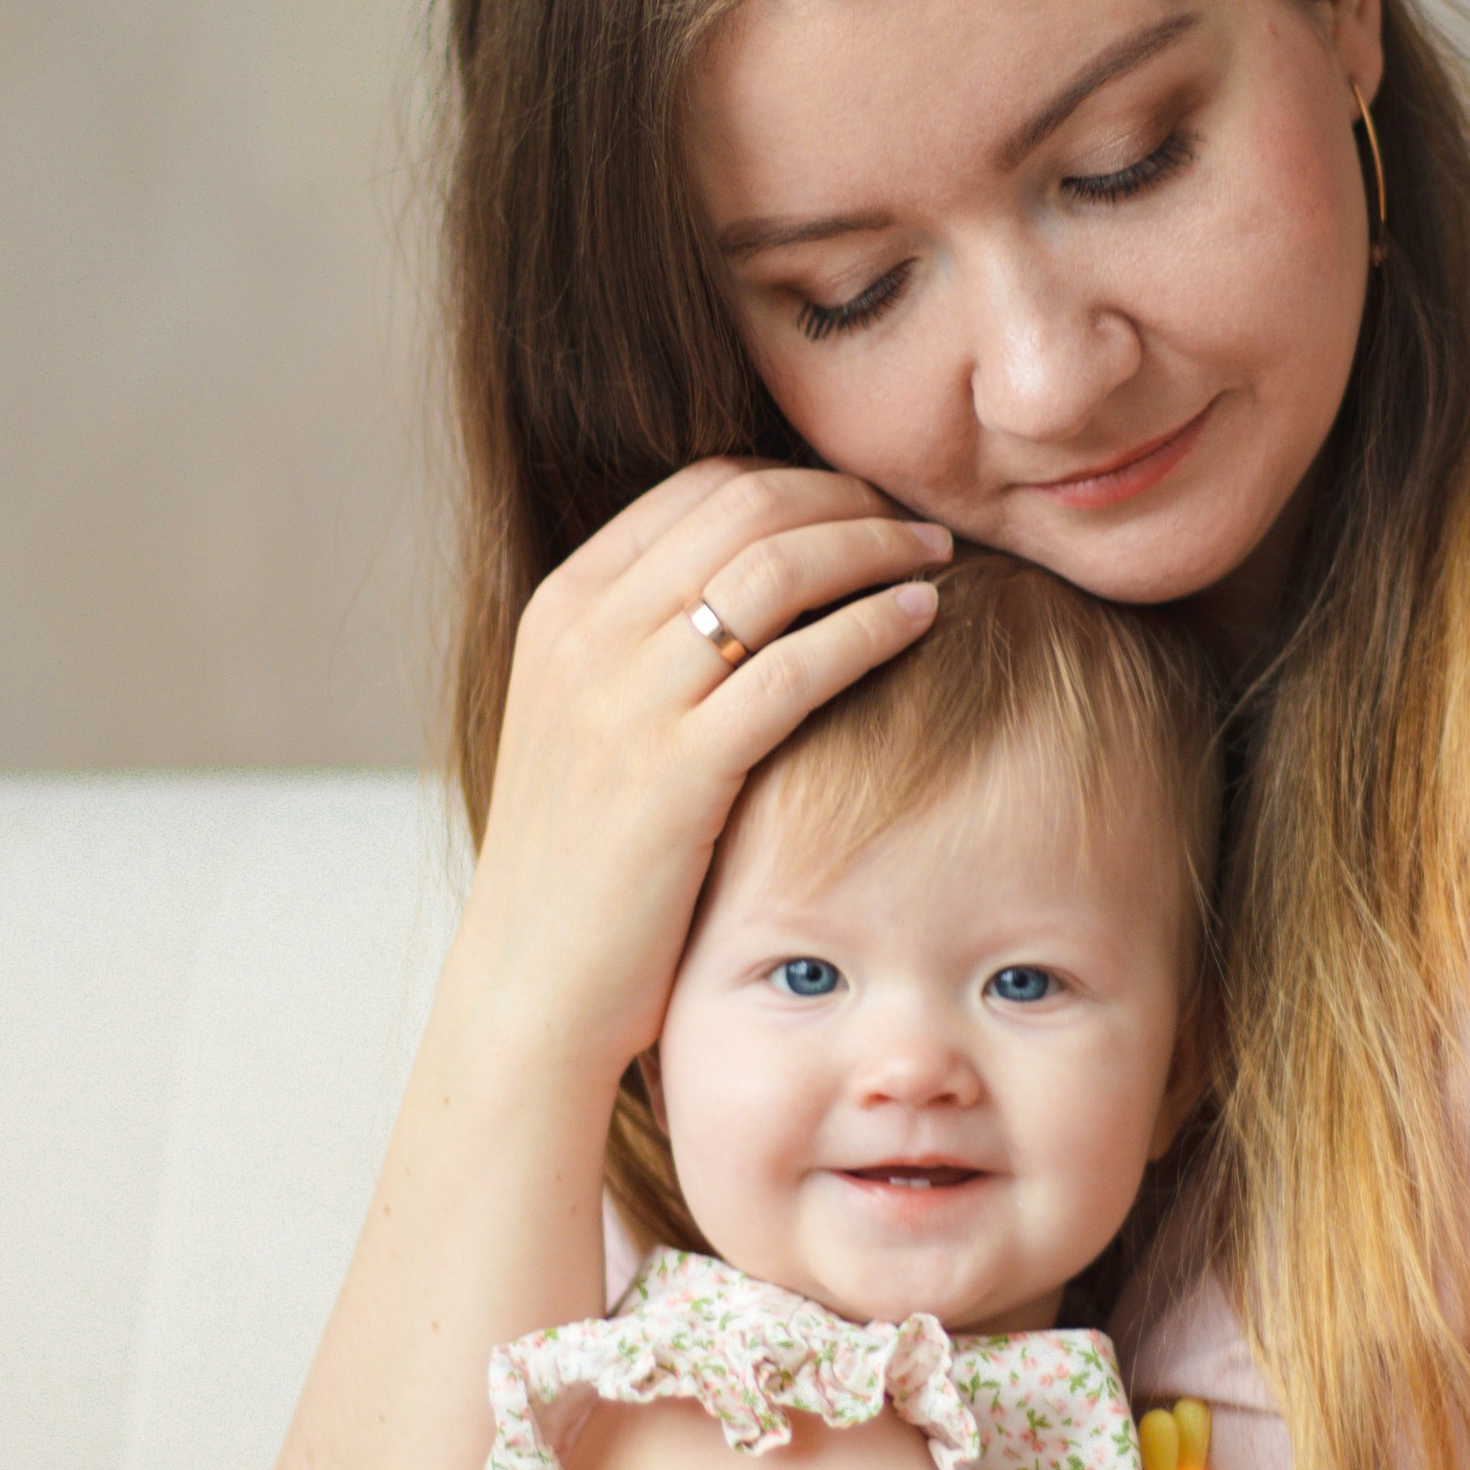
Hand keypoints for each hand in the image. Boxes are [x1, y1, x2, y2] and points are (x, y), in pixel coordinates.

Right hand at [458, 459, 950, 1085]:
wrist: (533, 988)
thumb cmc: (584, 866)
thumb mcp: (590, 726)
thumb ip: (651, 647)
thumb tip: (756, 589)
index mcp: (563, 607)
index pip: (700, 490)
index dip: (801, 482)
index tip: (867, 506)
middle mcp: (586, 633)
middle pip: (746, 508)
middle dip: (850, 500)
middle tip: (920, 527)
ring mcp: (626, 698)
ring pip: (776, 567)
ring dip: (875, 547)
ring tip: (937, 559)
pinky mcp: (676, 769)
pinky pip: (797, 664)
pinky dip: (871, 624)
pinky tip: (923, 620)